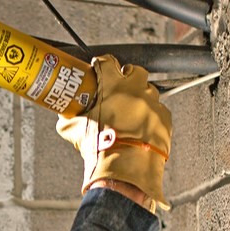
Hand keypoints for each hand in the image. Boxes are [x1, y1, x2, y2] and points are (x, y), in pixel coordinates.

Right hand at [56, 54, 172, 209]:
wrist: (126, 169)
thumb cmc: (102, 148)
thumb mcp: (76, 131)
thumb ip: (69, 119)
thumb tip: (64, 118)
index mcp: (113, 86)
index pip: (107, 62)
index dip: (102, 64)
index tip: (100, 68)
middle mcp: (136, 90)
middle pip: (135, 71)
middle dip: (129, 76)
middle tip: (121, 87)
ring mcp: (153, 104)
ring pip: (150, 91)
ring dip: (141, 96)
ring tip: (132, 110)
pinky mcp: (165, 120)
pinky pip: (160, 111)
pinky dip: (152, 116)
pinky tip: (143, 127)